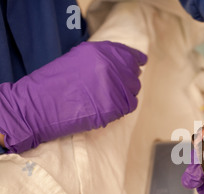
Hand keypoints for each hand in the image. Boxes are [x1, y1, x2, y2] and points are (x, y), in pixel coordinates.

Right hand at [0, 41, 146, 152]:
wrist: (40, 105)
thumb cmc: (54, 84)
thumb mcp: (76, 59)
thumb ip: (99, 59)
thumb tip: (122, 64)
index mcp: (101, 52)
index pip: (129, 55)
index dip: (135, 60)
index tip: (139, 63)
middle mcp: (111, 67)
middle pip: (133, 73)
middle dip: (128, 79)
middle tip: (118, 86)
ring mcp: (115, 87)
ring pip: (134, 89)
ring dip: (126, 93)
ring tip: (110, 97)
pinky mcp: (116, 106)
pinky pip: (131, 104)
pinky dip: (125, 106)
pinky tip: (112, 106)